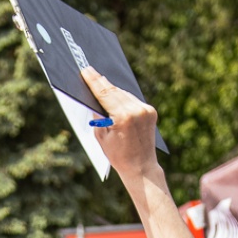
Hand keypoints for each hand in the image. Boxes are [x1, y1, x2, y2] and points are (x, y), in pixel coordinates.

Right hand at [80, 67, 161, 191]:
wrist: (141, 168)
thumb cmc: (118, 155)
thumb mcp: (101, 136)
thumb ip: (98, 115)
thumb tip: (95, 97)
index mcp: (123, 117)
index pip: (104, 93)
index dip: (93, 81)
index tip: (86, 70)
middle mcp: (136, 110)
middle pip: (115, 91)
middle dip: (102, 82)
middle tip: (90, 72)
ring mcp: (146, 110)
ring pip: (124, 94)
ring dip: (113, 89)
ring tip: (101, 82)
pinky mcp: (151, 111)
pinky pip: (133, 100)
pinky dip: (123, 98)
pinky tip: (115, 95)